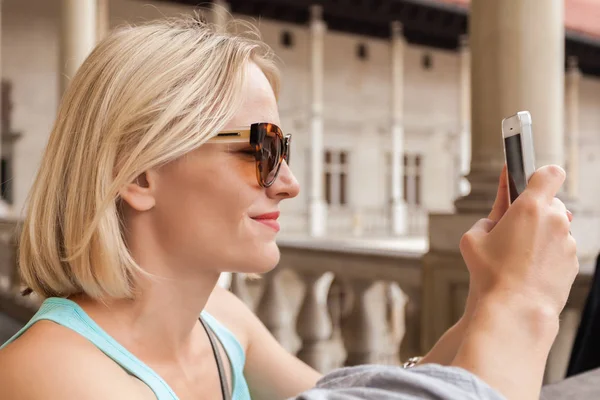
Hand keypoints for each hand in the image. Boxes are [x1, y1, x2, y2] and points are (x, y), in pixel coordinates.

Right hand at [460, 165, 577, 319]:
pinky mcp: (573, 262)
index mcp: (530, 207)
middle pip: (551, 202)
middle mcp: (555, 220)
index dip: (540, 175)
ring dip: (541, 235)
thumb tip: (495, 222)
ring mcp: (568, 242)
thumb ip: (486, 221)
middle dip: (534, 212)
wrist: (515, 309)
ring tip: (518, 257)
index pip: (550, 173)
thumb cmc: (491, 275)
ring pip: (556, 228)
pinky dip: (548, 254)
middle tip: (513, 229)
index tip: (530, 181)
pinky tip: (529, 269)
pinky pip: (560, 249)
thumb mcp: (471, 239)